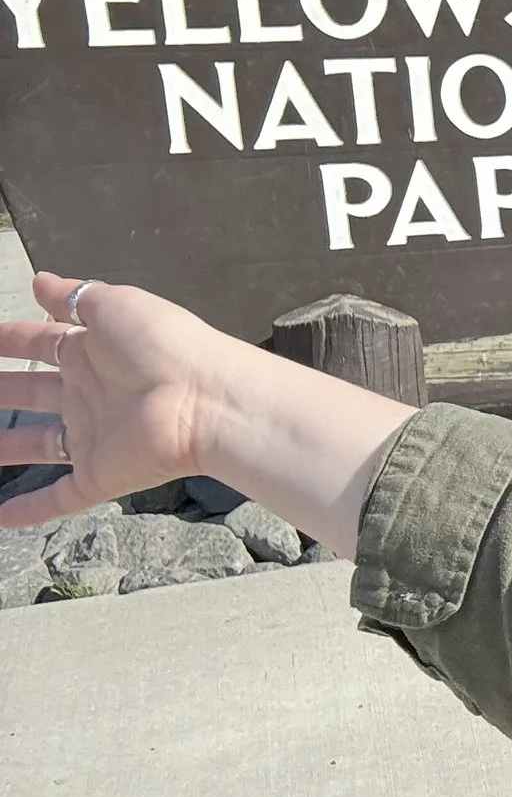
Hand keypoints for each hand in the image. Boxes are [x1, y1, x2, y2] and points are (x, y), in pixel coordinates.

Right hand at [0, 273, 417, 552]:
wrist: (206, 401)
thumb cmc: (165, 346)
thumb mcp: (116, 306)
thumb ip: (75, 297)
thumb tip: (42, 280)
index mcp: (94, 352)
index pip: (41, 343)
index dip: (10, 339)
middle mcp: (91, 394)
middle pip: (32, 391)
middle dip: (0, 390)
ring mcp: (95, 437)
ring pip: (37, 444)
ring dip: (4, 447)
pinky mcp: (101, 475)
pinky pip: (59, 497)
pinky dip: (29, 509)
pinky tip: (0, 517)